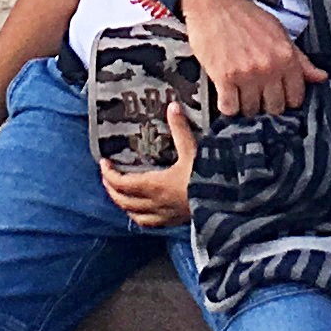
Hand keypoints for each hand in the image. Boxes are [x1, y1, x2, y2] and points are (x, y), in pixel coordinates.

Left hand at [98, 100, 199, 230]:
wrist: (226, 202)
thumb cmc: (208, 177)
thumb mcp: (193, 150)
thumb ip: (180, 129)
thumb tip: (172, 107)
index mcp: (155, 185)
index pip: (122, 183)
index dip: (109, 174)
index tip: (103, 163)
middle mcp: (155, 203)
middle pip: (123, 201)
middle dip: (112, 189)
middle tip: (107, 177)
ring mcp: (164, 215)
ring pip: (134, 215)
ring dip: (124, 205)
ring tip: (120, 194)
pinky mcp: (175, 221)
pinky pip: (150, 223)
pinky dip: (140, 217)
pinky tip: (141, 212)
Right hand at [179, 0, 321, 120]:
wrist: (213, 3)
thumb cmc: (247, 16)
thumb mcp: (279, 33)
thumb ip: (300, 60)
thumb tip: (321, 78)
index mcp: (286, 56)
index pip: (295, 98)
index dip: (287, 100)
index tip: (277, 95)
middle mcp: (269, 67)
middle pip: (274, 108)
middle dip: (266, 104)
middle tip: (257, 93)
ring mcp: (246, 74)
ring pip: (251, 111)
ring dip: (245, 105)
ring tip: (240, 91)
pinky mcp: (223, 77)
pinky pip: (229, 108)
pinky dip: (227, 105)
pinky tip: (226, 93)